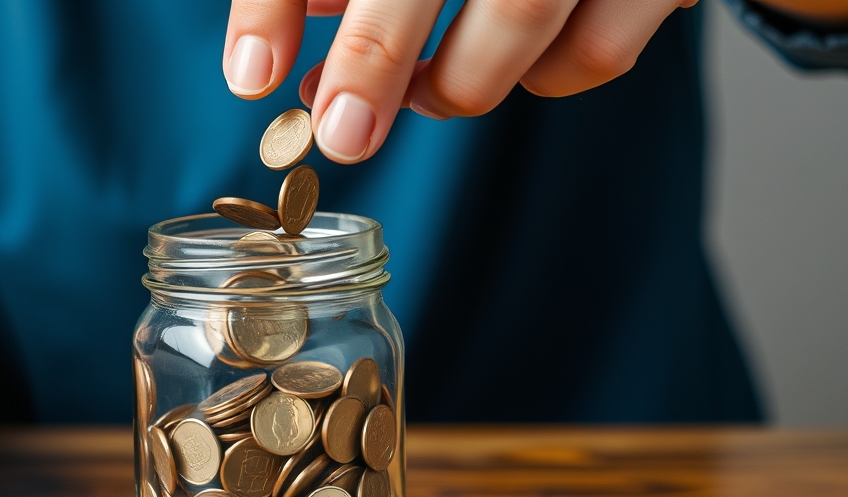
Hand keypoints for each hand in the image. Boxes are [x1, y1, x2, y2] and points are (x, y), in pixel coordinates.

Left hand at [224, 0, 697, 162]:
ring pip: (524, 22)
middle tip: (339, 132)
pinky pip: (597, 52)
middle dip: (377, 58)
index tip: (250, 75)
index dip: (274, 3)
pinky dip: (546, 78)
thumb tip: (284, 23)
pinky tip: (514, 64)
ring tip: (422, 96)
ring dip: (457, 83)